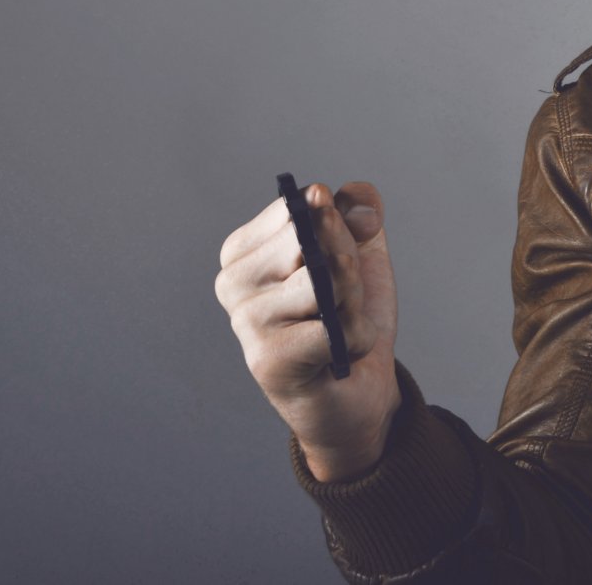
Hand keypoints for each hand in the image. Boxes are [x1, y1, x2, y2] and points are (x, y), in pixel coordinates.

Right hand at [214, 180, 401, 480]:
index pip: (302, 205)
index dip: (340, 224)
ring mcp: (244, 322)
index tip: (337, 257)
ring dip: (355, 302)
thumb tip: (359, 210)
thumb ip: (359, 210)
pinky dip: (358, 336)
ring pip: (325, 281)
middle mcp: (232, 281)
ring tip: (345, 322)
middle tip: (345, 297)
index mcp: (244, 249)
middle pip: (312, 238)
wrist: (358, 387)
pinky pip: (335, 326)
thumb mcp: (359, 249)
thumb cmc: (346, 314)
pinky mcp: (267, 360)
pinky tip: (345, 352)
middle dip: (349, 264)